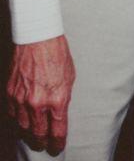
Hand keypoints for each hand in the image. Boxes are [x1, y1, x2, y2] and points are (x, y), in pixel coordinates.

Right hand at [7, 34, 75, 155]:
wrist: (38, 38)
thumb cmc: (57, 54)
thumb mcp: (69, 77)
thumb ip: (63, 98)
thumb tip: (58, 113)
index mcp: (58, 98)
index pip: (57, 131)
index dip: (57, 143)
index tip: (58, 147)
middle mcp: (39, 102)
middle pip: (38, 134)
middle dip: (43, 142)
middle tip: (45, 144)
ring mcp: (22, 99)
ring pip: (23, 127)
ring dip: (29, 134)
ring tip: (33, 136)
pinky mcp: (11, 93)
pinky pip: (13, 115)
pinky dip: (18, 121)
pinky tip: (22, 121)